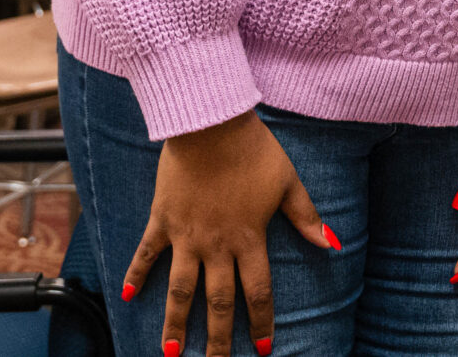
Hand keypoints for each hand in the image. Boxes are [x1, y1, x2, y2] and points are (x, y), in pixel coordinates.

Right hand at [124, 109, 336, 356]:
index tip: (262, 348)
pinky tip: (126, 297)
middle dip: (217, 339)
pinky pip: (146, 254)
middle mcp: (216, 245)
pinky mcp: (162, 220)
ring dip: (175, 322)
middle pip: (217, 302)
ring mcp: (186, 235)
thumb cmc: (253, 149)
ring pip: (180, 290)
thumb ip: (306, 216)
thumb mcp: (287, 182)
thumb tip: (331, 244)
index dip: (261, 322)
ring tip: (171, 352)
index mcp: (249, 238)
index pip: (257, 291)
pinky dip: (136, 274)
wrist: (210, 123)